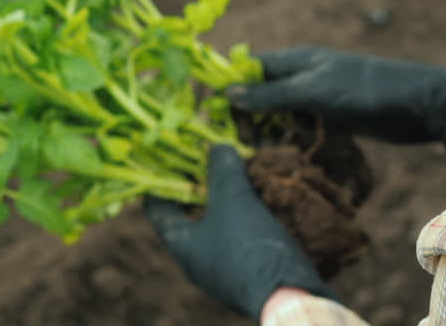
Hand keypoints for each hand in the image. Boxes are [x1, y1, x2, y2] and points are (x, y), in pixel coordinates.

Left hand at [144, 145, 336, 319]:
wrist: (289, 297)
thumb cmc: (249, 247)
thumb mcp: (233, 199)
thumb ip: (223, 170)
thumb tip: (217, 147)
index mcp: (183, 246)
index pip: (157, 210)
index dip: (159, 182)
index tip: (164, 160)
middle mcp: (198, 262)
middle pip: (188, 218)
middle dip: (197, 188)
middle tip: (206, 162)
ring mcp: (223, 271)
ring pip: (216, 229)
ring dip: (223, 203)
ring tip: (235, 177)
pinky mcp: (248, 275)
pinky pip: (238, 240)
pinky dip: (243, 219)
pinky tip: (259, 204)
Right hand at [228, 47, 445, 145]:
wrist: (421, 106)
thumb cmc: (368, 91)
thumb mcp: (315, 92)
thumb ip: (273, 94)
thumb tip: (229, 93)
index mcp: (299, 61)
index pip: (251, 67)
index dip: (228, 84)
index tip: (204, 108)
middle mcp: (305, 77)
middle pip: (262, 91)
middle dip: (242, 111)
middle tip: (221, 139)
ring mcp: (320, 98)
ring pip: (280, 111)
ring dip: (263, 128)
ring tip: (243, 152)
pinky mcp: (335, 118)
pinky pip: (300, 126)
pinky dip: (287, 138)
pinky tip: (276, 155)